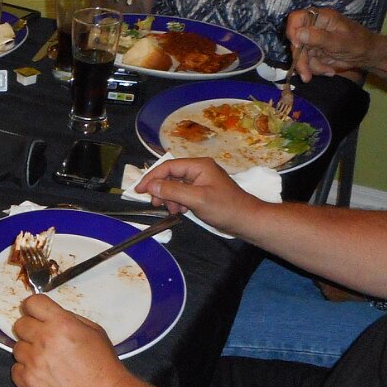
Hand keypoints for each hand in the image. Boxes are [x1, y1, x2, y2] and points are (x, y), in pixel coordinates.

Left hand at [9, 294, 123, 386]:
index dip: (34, 308)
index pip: (32, 303)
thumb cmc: (103, 366)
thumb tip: (51, 315)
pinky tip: (42, 375)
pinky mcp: (28, 382)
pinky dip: (26, 373)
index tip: (37, 314)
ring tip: (48, 362)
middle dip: (31, 330)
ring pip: (17, 348)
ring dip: (29, 353)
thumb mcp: (94, 331)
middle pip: (20, 325)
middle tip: (45, 341)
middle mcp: (44, 340)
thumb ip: (69, 319)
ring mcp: (34, 362)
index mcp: (61, 323)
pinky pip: (16, 370)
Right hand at [135, 156, 263, 235]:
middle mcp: (199, 169)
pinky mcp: (203, 191)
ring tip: (172, 210)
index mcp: (199, 165)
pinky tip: (180, 211)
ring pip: (176, 185)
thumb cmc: (224, 208)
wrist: (247, 220)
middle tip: (157, 204)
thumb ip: (172, 190)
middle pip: (171, 175)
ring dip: (169, 197)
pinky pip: (183, 192)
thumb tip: (151, 185)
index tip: (139, 190)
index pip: (168, 166)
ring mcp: (201, 180)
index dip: (152, 177)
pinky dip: (177, 201)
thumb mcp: (196, 199)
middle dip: (161, 189)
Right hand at [288, 6, 374, 79]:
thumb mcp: (340, 42)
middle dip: (301, 60)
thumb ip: (319, 37)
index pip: (297, 18)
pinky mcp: (314, 52)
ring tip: (328, 71)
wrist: (367, 55)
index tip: (297, 46)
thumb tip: (298, 34)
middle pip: (296, 42)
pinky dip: (316, 68)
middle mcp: (313, 27)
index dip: (292, 31)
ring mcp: (312, 40)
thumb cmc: (358, 43)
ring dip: (311, 67)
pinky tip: (329, 70)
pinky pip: (308, 62)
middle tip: (306, 75)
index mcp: (320, 18)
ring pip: (300, 55)